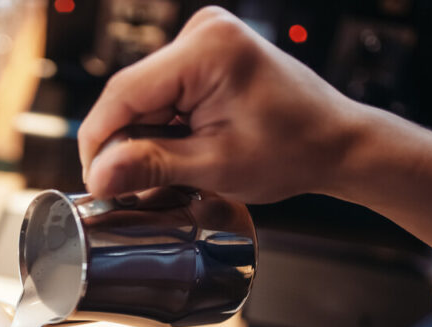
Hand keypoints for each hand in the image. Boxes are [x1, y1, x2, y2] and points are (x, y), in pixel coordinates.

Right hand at [78, 6, 361, 202]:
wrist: (335, 142)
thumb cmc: (293, 150)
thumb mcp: (216, 166)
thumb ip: (152, 166)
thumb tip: (99, 176)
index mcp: (207, 50)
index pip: (124, 93)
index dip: (100, 141)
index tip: (95, 182)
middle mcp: (202, 32)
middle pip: (131, 96)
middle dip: (125, 144)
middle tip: (130, 189)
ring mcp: (203, 41)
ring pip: (143, 99)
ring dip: (144, 139)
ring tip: (164, 176)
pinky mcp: (204, 56)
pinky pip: (162, 95)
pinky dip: (162, 129)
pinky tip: (177, 155)